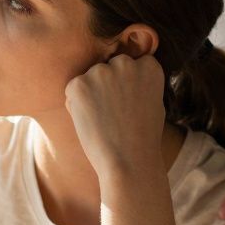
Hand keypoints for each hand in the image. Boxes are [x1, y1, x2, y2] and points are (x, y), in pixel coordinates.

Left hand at [64, 54, 166, 178]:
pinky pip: (72, 90)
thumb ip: (139, 82)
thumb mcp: (153, 102)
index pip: (130, 65)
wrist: (129, 160)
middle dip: (107, 86)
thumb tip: (120, 73)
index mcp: (148, 65)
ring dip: (90, 95)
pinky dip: (76, 106)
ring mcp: (101, 72)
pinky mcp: (79, 84)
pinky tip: (91, 122)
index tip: (128, 105)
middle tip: (113, 115)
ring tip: (104, 120)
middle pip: (107, 67)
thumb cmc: (142, 138)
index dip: (126, 86)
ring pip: (89, 78)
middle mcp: (125, 63)